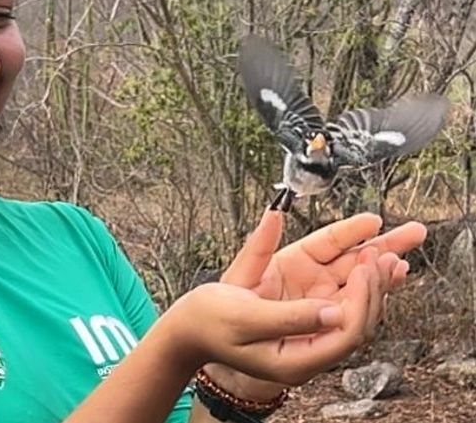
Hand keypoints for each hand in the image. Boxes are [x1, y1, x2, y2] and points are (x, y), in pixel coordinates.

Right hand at [204, 210, 425, 395]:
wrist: (187, 322)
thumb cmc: (209, 324)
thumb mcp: (243, 322)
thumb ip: (287, 318)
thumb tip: (331, 312)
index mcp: (298, 354)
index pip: (347, 330)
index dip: (365, 299)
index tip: (371, 266)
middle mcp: (309, 331)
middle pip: (358, 307)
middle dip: (382, 277)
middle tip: (398, 247)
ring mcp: (303, 306)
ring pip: (349, 284)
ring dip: (375, 262)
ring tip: (402, 237)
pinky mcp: (294, 285)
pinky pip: (327, 267)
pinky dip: (347, 251)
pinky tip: (366, 235)